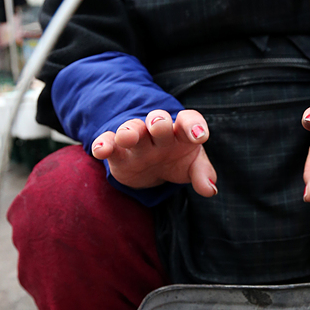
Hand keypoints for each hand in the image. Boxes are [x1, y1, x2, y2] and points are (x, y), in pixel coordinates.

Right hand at [91, 110, 217, 195]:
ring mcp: (138, 141)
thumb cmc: (177, 160)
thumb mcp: (193, 166)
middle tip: (158, 124)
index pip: (189, 120)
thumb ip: (203, 174)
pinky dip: (103, 144)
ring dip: (129, 130)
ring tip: (127, 137)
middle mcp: (159, 133)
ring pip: (132, 129)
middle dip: (158, 121)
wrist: (153, 168)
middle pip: (159, 122)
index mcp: (181, 132)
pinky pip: (109, 143)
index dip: (194, 125)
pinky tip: (100, 149)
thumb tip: (209, 189)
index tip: (199, 136)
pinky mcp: (119, 153)